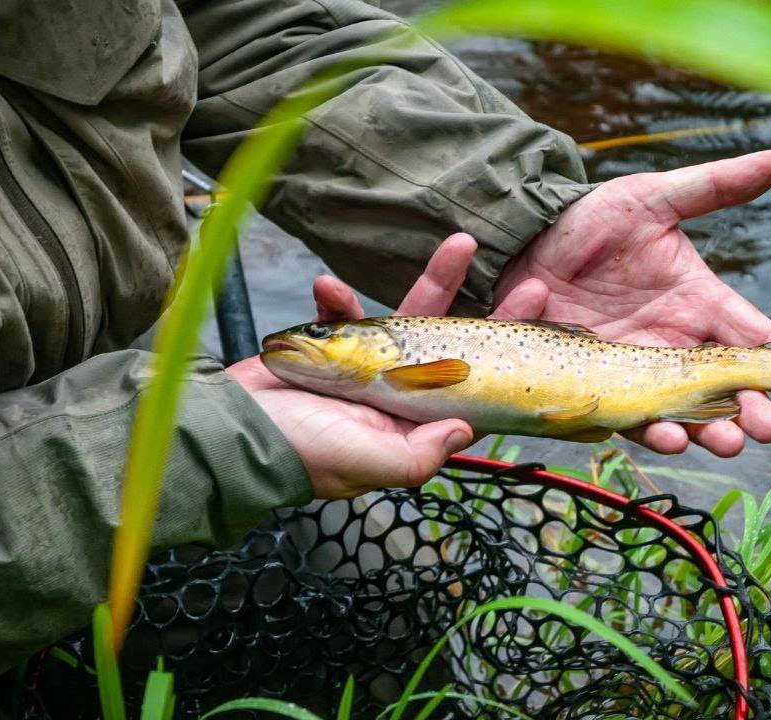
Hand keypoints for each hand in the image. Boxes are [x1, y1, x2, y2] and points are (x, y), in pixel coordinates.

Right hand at [227, 234, 546, 499]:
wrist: (231, 434)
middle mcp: (397, 399)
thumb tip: (465, 430)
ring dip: (434, 283)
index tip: (539, 335)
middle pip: (458, 351)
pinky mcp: (328, 349)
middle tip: (533, 282)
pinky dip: (336, 299)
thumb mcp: (369, 463)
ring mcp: (364, 372)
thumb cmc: (301, 453)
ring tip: (460, 244)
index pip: (473, 392)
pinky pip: (343, 316)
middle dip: (494, 315)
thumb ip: (420, 453)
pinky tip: (325, 287)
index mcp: (412, 426)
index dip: (510, 362)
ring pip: (411, 321)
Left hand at [493, 151, 770, 457]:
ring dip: (703, 432)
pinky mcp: (596, 386)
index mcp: (699, 303)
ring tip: (721, 443)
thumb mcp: (651, 198)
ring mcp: (635, 371)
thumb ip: (710, 187)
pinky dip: (646, 429)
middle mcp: (673, 344)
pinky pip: (626, 416)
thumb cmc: (592, 220)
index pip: (750, 338)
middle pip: (722, 388)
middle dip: (747, 412)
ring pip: (680, 412)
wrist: (525, 244)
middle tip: (765, 429)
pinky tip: (661, 436)